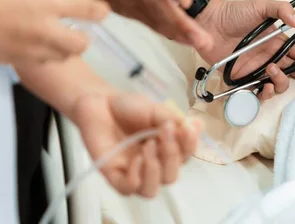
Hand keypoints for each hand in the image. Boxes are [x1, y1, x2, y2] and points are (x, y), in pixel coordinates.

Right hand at [0, 0, 109, 64]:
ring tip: (58, 39)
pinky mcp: (17, 59)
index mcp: (49, 4)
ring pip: (63, 56)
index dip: (100, 11)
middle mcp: (47, 29)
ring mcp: (32, 47)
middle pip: (81, 44)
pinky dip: (45, 56)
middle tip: (77, 31)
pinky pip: (41, 63)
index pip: (89, 10)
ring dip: (65, 49)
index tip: (102, 10)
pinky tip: (36, 46)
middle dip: (84, 38)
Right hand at [55, 0, 212, 49]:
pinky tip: (181, 40)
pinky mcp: (123, 8)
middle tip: (203, 39)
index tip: (186, 2)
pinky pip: (146, 22)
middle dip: (183, 24)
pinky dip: (163, 32)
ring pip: (155, 18)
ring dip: (177, 32)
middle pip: (159, 5)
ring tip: (198, 44)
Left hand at [72, 92, 200, 197]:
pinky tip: (135, 159)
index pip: (186, 156)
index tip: (188, 128)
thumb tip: (193, 126)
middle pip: (170, 176)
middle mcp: (153, 164)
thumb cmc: (130, 107)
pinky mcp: (113, 174)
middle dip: (171, 155)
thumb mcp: (156, 109)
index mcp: (167, 148)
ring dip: (154, 171)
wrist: (100, 102)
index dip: (190, 145)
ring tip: (148, 147)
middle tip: (164, 132)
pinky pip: (128, 189)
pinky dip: (135, 178)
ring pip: (150, 191)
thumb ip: (173, 119)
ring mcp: (133, 171)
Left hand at [194, 0, 294, 99]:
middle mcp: (271, 57)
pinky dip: (265, 93)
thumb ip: (282, 10)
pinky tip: (265, 86)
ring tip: (272, 69)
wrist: (209, 22)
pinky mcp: (243, 78)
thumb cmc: (234, 13)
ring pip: (280, 84)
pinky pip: (258, 92)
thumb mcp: (261, 6)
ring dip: (282, 81)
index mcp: (278, 42)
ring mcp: (258, 69)